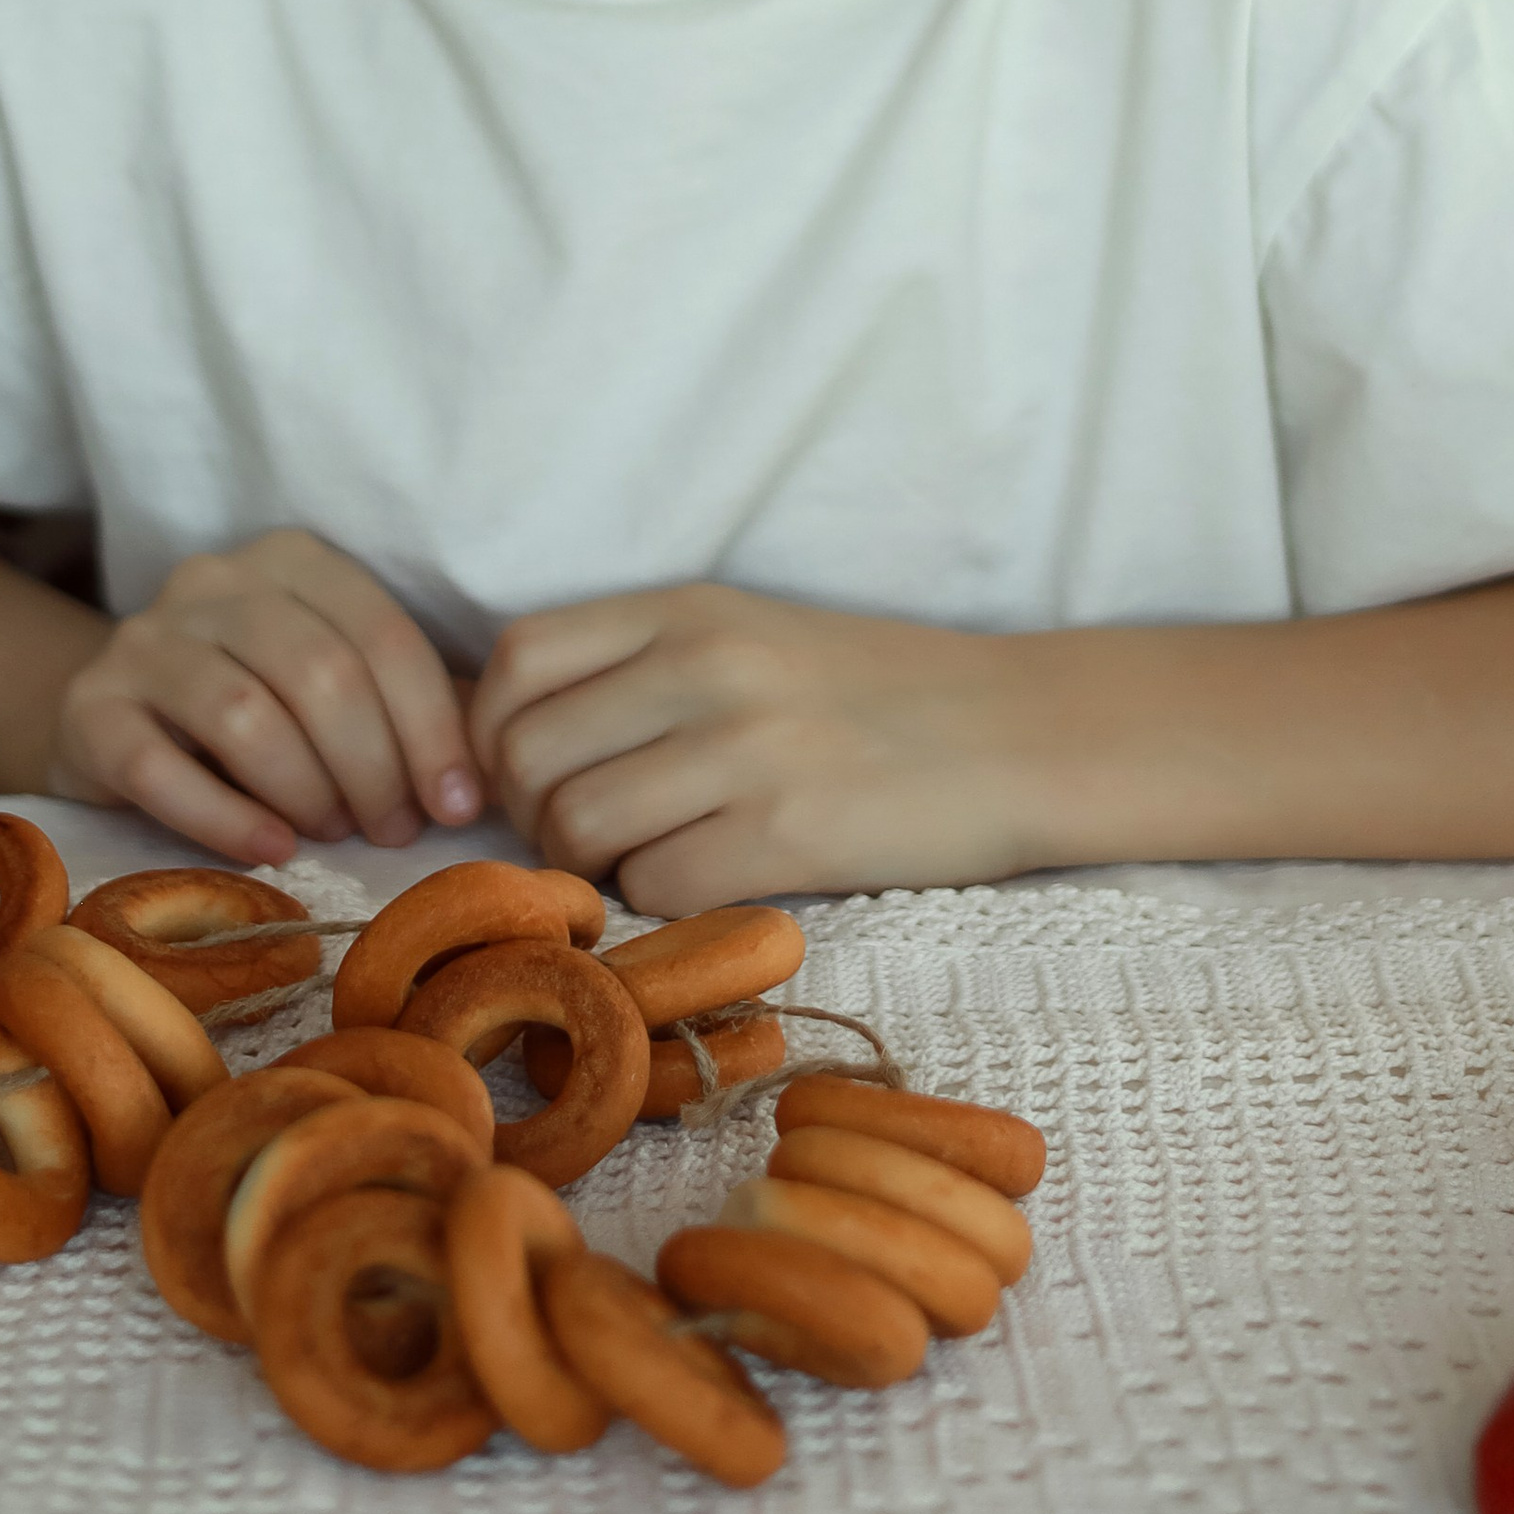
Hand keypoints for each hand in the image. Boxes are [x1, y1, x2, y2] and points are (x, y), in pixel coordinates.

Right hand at [48, 529, 483, 862]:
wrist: (110, 715)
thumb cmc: (254, 703)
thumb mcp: (329, 680)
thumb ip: (403, 706)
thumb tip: (489, 777)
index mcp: (291, 559)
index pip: (382, 635)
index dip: (432, 727)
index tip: (457, 806)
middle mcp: (212, 580)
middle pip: (318, 673)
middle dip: (373, 766)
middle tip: (392, 830)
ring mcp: (142, 640)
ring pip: (245, 714)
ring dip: (307, 791)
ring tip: (332, 836)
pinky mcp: (89, 708)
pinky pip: (160, 768)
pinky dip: (227, 819)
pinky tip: (272, 851)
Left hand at [467, 583, 1035, 909]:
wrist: (1022, 733)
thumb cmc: (880, 693)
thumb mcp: (752, 635)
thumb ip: (642, 666)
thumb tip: (507, 730)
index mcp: (690, 607)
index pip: (518, 659)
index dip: (491, 733)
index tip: (527, 776)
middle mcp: (707, 663)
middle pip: (529, 753)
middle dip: (534, 817)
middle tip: (588, 838)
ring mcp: (745, 748)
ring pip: (576, 825)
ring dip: (591, 867)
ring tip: (647, 862)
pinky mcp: (787, 835)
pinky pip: (654, 888)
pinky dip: (657, 905)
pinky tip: (706, 885)